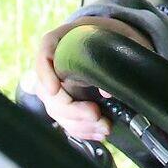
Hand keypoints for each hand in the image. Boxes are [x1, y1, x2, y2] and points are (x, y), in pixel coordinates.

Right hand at [33, 18, 151, 139]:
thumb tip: (106, 93)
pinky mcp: (66, 102)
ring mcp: (58, 85)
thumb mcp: (121, 39)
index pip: (45, 53)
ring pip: (56, 110)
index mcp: (63, 39)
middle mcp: (55, 64)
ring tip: (105, 126)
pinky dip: (82, 130)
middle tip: (95, 114)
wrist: (115, 41)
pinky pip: (66, 120)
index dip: (45, 73)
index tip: (55, 89)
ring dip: (79, 124)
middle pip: (47, 90)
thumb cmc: (115, 35)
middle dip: (71, 109)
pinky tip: (99, 131)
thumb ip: (118, 59)